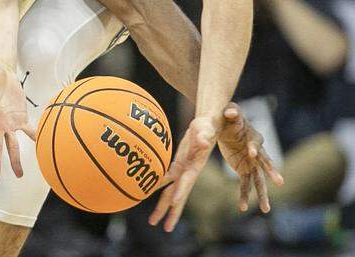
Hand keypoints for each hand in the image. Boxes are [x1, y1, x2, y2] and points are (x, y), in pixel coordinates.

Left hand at [149, 112, 217, 231]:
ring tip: (153, 221)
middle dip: (171, 212)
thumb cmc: (207, 126)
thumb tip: (203, 141)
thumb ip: (204, 136)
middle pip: (177, 196)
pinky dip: (156, 187)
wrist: (207, 124)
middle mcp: (188, 173)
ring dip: (162, 206)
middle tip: (165, 229)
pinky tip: (147, 194)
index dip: (180, 192)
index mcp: (195, 167)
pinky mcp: (176, 165)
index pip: (186, 182)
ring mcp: (182, 170)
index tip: (174, 204)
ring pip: (169, 192)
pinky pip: (164, 179)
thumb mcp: (206, 129)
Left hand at [215, 103, 283, 213]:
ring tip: (266, 209)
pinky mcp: (243, 169)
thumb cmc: (230, 118)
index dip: (253, 147)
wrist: (227, 126)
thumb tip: (230, 111)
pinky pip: (245, 184)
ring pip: (258, 180)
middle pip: (265, 163)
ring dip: (262, 194)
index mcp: (253, 137)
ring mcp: (251, 163)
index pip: (255, 143)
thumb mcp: (229, 112)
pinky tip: (242, 208)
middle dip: (272, 172)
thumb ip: (231, 112)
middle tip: (280, 182)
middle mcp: (256, 152)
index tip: (252, 153)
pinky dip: (244, 195)